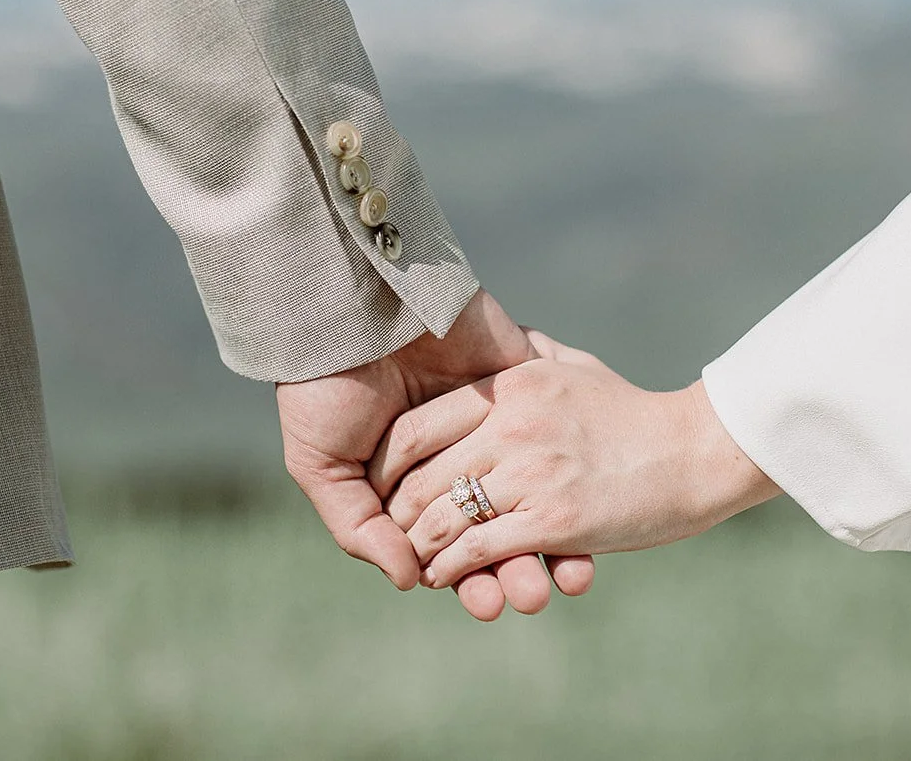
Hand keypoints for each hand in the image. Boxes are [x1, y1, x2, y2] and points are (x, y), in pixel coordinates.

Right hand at [276, 292, 594, 619]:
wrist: (351, 305)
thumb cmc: (323, 386)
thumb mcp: (321, 464)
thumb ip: (361, 528)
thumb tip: (409, 580)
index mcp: (408, 479)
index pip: (451, 542)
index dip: (470, 576)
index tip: (490, 604)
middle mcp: (456, 455)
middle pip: (498, 526)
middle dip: (517, 568)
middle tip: (532, 598)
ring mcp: (492, 420)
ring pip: (533, 491)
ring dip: (552, 536)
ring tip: (567, 574)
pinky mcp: (521, 383)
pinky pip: (554, 436)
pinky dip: (571, 474)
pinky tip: (589, 510)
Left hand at [376, 331, 779, 591]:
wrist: (696, 451)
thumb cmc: (633, 413)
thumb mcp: (573, 367)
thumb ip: (529, 352)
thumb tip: (502, 337)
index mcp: (511, 386)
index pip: (417, 428)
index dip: (388, 463)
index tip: (386, 483)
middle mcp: (513, 426)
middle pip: (420, 477)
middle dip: (398, 513)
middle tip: (394, 530)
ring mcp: (532, 473)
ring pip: (442, 518)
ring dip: (420, 547)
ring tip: (417, 558)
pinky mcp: (554, 519)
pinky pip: (478, 550)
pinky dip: (452, 568)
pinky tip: (446, 576)